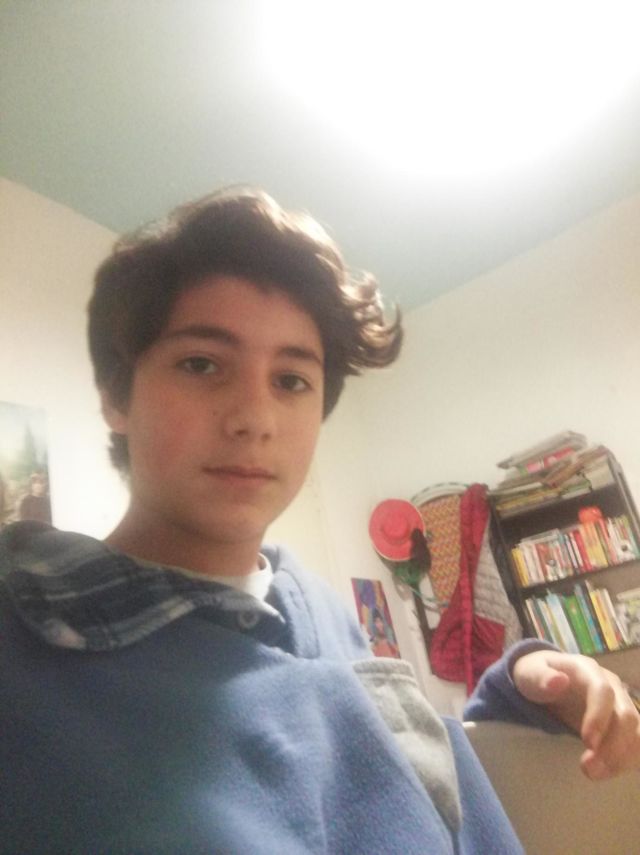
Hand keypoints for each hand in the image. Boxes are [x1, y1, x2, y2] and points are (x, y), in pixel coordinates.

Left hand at [513, 649, 639, 779]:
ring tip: (595, 774)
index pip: (603, 691)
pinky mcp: (620, 724)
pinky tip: (608, 772)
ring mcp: (619, 704)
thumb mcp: (529, 673)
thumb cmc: (535, 675)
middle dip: (613, 746)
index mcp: (587, 670)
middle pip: (626, 716)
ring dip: (621, 757)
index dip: (600, 717)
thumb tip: (560, 681)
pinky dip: (627, 760)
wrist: (544, 678)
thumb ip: (540, 677)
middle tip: (588, 769)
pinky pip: (635, 743)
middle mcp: (611, 685)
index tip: (587, 742)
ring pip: (635, 732)